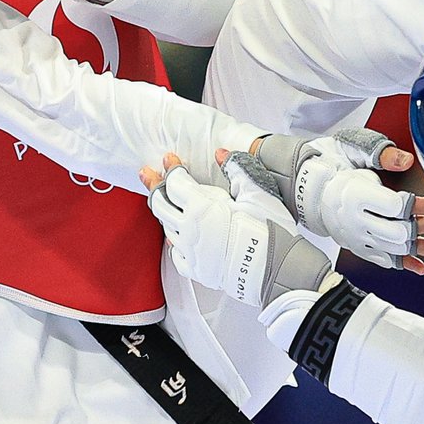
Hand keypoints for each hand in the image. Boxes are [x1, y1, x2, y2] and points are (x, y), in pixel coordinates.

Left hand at [141, 152, 333, 307]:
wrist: (275, 269)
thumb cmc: (268, 230)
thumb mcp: (256, 192)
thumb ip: (236, 169)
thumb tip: (220, 154)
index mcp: (201, 207)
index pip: (175, 182)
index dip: (171, 168)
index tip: (171, 159)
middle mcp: (189, 229)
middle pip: (160, 203)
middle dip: (154, 185)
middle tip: (148, 174)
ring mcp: (190, 251)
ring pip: (165, 226)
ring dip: (163, 210)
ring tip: (163, 200)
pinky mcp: (195, 269)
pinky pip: (175, 252)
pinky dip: (174, 240)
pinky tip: (176, 235)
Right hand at [251, 129, 423, 272]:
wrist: (310, 186)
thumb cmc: (337, 162)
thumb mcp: (356, 148)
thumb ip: (382, 153)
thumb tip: (405, 161)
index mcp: (356, 194)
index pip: (397, 207)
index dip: (423, 205)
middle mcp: (354, 220)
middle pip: (398, 233)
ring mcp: (355, 237)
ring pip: (394, 250)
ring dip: (422, 248)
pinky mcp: (357, 246)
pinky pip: (382, 260)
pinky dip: (402, 264)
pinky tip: (421, 266)